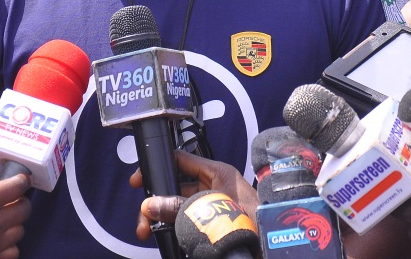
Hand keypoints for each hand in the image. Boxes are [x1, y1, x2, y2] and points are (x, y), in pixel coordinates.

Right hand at [0, 175, 31, 258]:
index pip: (16, 187)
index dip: (21, 181)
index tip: (21, 180)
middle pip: (24, 210)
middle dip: (20, 202)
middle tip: (12, 200)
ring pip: (20, 232)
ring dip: (14, 224)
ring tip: (2, 221)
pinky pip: (11, 252)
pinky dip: (8, 245)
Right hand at [130, 150, 258, 240]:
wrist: (271, 249)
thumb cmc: (254, 222)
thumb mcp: (212, 209)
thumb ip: (180, 206)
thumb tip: (151, 205)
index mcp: (217, 173)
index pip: (180, 160)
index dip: (158, 167)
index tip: (139, 180)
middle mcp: (213, 187)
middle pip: (174, 186)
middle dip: (155, 201)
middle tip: (143, 217)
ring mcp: (211, 206)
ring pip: (177, 206)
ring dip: (160, 218)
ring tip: (148, 231)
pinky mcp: (211, 224)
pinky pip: (185, 221)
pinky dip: (172, 228)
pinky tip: (163, 235)